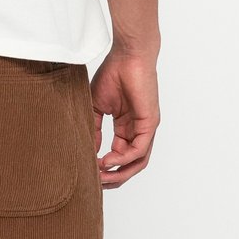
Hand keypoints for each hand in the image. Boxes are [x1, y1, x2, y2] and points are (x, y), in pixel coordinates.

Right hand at [90, 50, 160, 187]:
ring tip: (102, 177)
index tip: (88, 171)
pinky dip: (124, 158)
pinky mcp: (150, 123)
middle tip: (96, 182)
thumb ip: (95, 128)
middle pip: (129, 164)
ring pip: (137, 162)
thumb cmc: (113, 74)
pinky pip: (140, 149)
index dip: (104, 166)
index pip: (118, 155)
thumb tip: (91, 150)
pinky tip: (109, 160)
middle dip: (113, 176)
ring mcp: (146, 128)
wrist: (127, 55)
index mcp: (126, 127)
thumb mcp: (97, 105)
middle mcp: (138, 131)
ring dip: (120, 173)